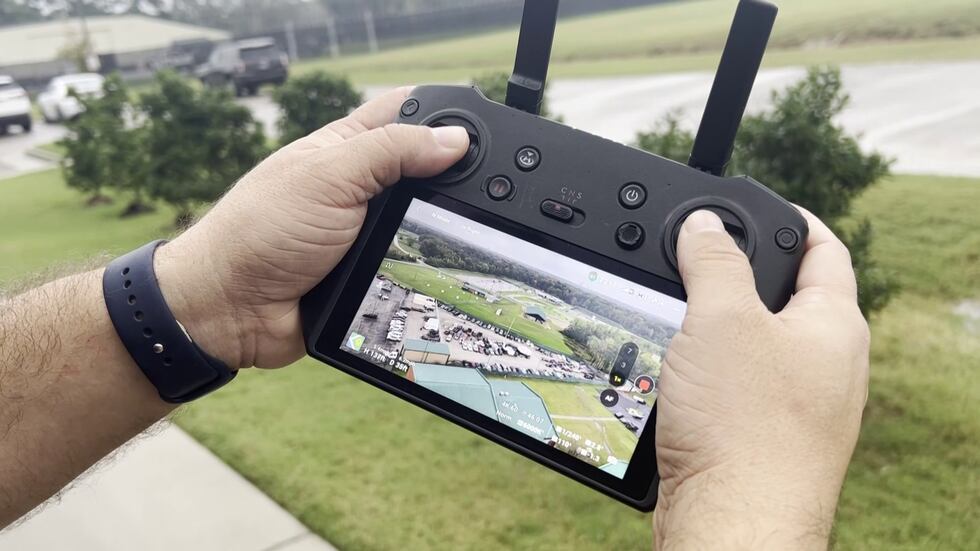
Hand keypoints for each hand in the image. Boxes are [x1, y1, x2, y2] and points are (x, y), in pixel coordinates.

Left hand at [154, 87, 469, 368]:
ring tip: (475, 232)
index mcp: (348, 147)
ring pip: (426, 223)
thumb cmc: (261, 231)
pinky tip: (450, 270)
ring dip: (443, 229)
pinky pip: (413, 266)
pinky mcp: (372, 271)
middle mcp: (361, 186)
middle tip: (489, 190)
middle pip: (426, 172)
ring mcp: (368, 231)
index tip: (485, 129)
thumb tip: (454, 140)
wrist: (232, 309)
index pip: (407, 113)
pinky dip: (429, 269)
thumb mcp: (329, 176)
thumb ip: (391, 152)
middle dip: (453, 179)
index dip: (444, 115)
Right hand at [654, 210, 869, 547]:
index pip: (822, 248)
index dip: (788, 216)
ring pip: (752, 342)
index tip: (752, 201)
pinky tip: (673, 369)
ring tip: (675, 309)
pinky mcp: (763, 434)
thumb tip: (704, 224)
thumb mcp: (721, 320)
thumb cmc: (744, 426)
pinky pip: (735, 384)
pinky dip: (705, 367)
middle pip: (784, 294)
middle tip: (695, 252)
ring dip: (715, 323)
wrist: (734, 523)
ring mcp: (797, 403)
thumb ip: (714, 263)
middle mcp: (825, 364)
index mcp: (834, 325)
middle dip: (739, 270)